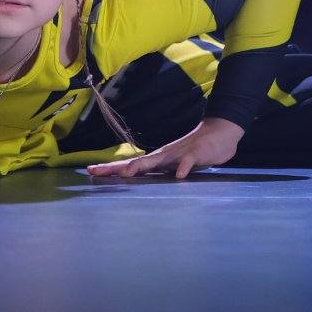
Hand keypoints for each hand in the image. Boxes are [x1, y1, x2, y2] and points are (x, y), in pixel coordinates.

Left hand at [85, 116, 244, 179]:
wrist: (220, 132)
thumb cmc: (196, 151)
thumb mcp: (175, 164)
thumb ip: (161, 171)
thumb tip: (142, 179)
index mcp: (158, 159)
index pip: (131, 164)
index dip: (111, 168)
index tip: (90, 171)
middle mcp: (164, 155)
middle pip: (136, 162)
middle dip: (116, 168)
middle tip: (96, 171)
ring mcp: (179, 154)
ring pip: (157, 160)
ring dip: (142, 166)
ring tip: (127, 173)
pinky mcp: (197, 155)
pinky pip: (188, 162)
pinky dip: (183, 168)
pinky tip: (179, 176)